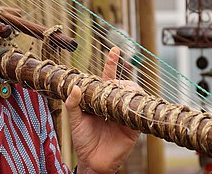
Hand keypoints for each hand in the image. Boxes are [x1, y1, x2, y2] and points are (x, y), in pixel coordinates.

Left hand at [64, 47, 140, 173]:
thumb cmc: (83, 140)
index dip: (112, 63)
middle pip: (123, 85)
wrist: (92, 161)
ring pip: (134, 96)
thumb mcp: (74, 120)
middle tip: (113, 87)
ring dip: (129, 91)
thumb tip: (74, 87)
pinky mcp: (133, 128)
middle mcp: (114, 104)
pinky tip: (130, 105)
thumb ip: (73, 103)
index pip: (108, 78)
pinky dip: (136, 107)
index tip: (115, 50)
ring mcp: (124, 114)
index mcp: (100, 99)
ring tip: (122, 94)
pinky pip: (138, 113)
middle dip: (121, 82)